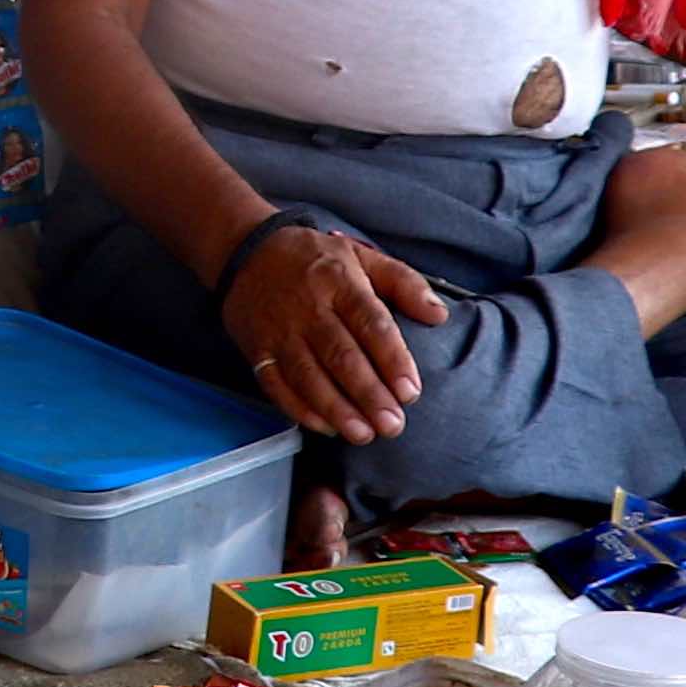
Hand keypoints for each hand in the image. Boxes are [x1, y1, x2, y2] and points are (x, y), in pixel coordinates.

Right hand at [220, 215, 450, 440]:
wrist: (246, 252)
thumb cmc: (314, 258)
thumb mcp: (363, 256)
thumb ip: (404, 283)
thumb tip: (438, 315)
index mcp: (339, 282)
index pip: (370, 323)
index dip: (391, 359)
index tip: (410, 391)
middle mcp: (308, 308)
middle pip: (340, 356)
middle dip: (368, 395)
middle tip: (392, 425)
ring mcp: (279, 331)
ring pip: (308, 376)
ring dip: (336, 409)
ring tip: (363, 434)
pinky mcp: (258, 350)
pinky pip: (276, 385)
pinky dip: (299, 409)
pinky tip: (325, 427)